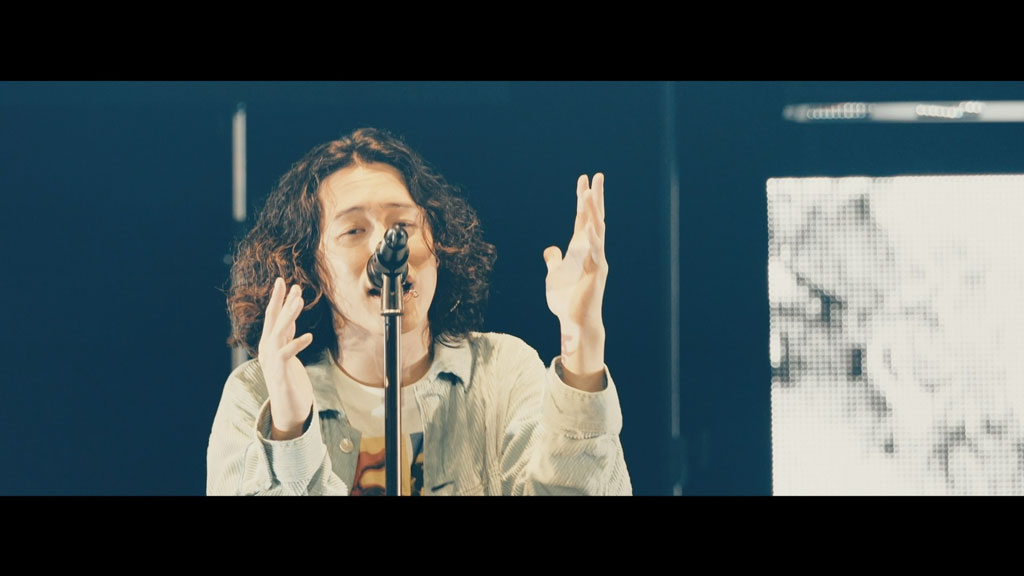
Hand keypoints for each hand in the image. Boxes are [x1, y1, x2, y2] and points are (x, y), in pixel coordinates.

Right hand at [258, 277, 314, 439]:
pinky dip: (296, 344)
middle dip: (282, 301)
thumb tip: (290, 314)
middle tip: (291, 284)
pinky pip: (286, 354)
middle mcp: (268, 350)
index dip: (278, 299)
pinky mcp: (280, 373)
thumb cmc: (289, 380)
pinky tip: (308, 336)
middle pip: (274, 321)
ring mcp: (272, 361)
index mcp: (270, 344)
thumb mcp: (288, 352)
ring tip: (299, 301)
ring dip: (288, 316)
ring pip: (279, 333)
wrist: (287, 409)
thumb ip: (287, 334)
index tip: (283, 281)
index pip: (273, 317)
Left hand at [543, 173, 606, 388]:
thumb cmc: (566, 300)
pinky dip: (593, 240)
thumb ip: (554, 261)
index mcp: (580, 249)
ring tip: (591, 194)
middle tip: (597, 176)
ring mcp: (596, 261)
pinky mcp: (597, 274)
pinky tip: (590, 228)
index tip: (583, 180)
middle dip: (595, 197)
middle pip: (594, 218)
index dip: (582, 199)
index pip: (582, 218)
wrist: (574, 322)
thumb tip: (551, 250)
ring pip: (597, 231)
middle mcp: (591, 251)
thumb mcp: (554, 275)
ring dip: (593, 213)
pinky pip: (596, 254)